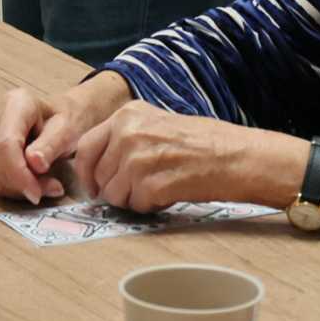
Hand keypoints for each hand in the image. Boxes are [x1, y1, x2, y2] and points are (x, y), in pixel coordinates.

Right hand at [0, 77, 130, 202]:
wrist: (58, 118)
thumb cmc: (65, 122)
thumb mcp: (67, 131)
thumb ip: (51, 145)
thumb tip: (35, 164)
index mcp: (15, 103)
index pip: (6, 144)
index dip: (18, 173)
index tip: (37, 193)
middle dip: (22, 184)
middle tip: (52, 189)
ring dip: (19, 189)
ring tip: (46, 184)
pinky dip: (12, 188)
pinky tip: (32, 182)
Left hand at [72, 105, 288, 211]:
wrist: (235, 156)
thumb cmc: (202, 142)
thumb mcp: (155, 124)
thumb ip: (124, 138)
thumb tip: (96, 166)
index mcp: (126, 115)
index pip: (85, 147)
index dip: (86, 172)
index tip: (93, 186)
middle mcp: (127, 133)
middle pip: (98, 175)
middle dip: (113, 189)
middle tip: (138, 189)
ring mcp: (137, 159)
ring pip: (114, 195)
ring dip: (133, 199)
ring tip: (160, 186)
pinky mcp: (150, 184)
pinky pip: (136, 206)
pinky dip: (150, 206)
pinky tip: (170, 193)